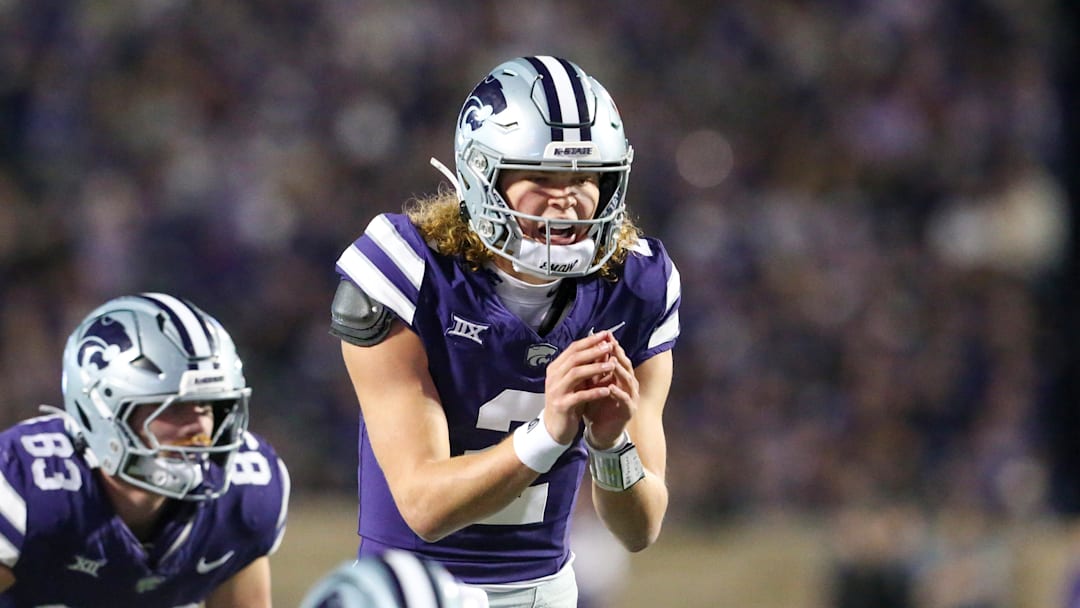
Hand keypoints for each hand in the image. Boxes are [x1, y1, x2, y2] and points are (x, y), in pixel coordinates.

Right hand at [542, 331, 616, 443]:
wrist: (555, 427)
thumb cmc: (568, 402)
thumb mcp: (577, 383)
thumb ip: (587, 367)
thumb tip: (604, 349)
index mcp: (556, 368)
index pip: (573, 349)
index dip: (590, 341)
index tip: (606, 335)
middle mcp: (553, 377)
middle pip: (574, 358)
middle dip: (593, 351)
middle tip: (610, 346)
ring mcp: (556, 391)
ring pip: (576, 374)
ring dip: (595, 368)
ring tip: (612, 366)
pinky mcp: (562, 405)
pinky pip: (579, 396)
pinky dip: (594, 392)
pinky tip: (607, 390)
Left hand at [583, 333, 636, 448]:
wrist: (600, 430)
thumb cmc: (598, 406)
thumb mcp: (593, 385)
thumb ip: (592, 370)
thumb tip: (586, 350)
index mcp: (620, 377)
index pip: (618, 358)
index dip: (612, 346)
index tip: (604, 335)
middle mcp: (629, 385)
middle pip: (626, 365)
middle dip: (618, 354)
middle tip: (610, 343)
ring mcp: (631, 397)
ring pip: (628, 380)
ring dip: (620, 370)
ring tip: (611, 361)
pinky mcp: (628, 411)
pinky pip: (625, 400)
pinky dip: (619, 393)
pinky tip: (611, 387)